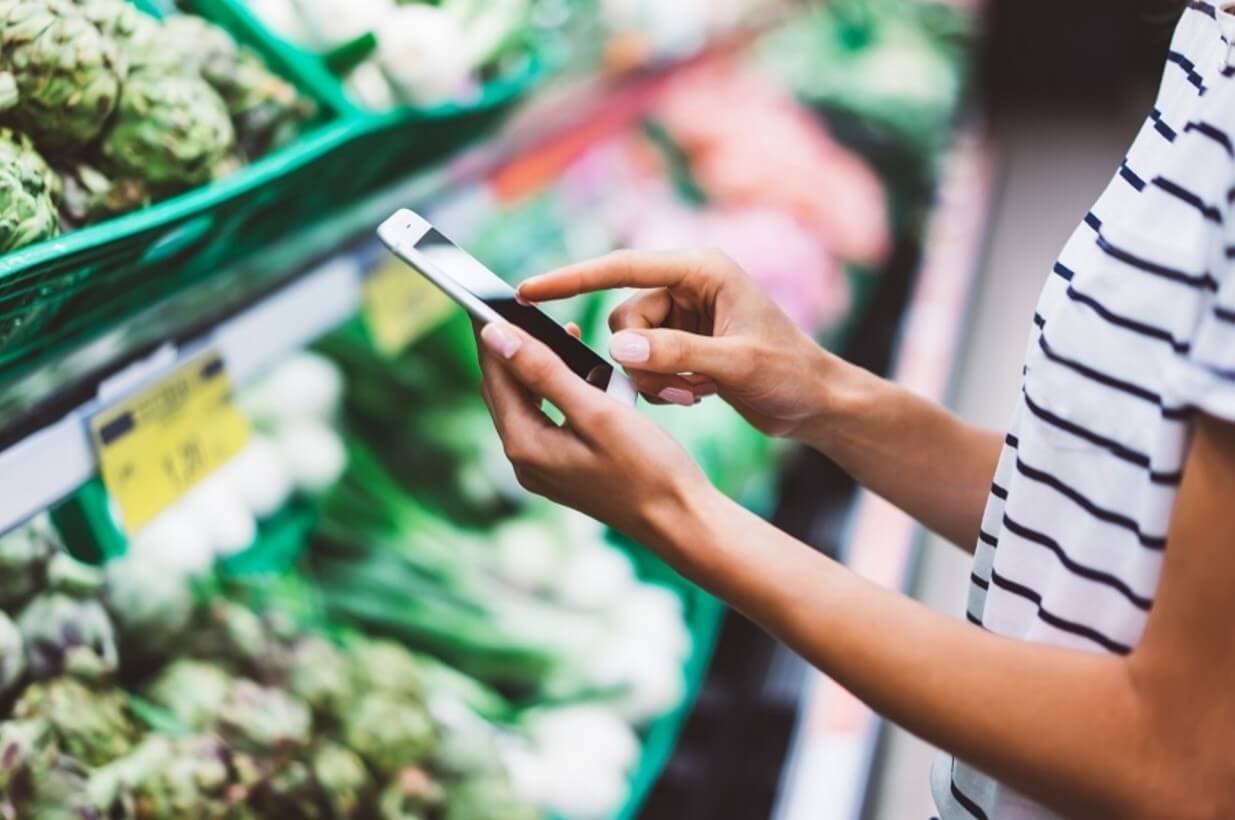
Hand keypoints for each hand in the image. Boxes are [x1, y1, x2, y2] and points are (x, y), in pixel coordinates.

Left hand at [474, 320, 712, 549]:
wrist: (681, 520)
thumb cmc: (648, 468)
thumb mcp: (597, 412)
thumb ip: (544, 372)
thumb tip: (496, 337)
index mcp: (526, 445)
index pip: (495, 374)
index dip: (491, 333)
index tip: (488, 296)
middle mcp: (526, 461)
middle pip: (504, 390)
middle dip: (513, 349)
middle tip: (523, 309)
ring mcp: (544, 470)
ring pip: (527, 404)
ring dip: (540, 369)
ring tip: (563, 336)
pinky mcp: (565, 471)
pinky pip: (549, 421)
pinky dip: (560, 393)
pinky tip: (585, 377)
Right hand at [518, 249, 837, 437]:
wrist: (816, 403)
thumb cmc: (789, 373)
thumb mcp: (735, 364)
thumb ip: (675, 354)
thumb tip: (616, 347)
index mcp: (702, 270)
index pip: (621, 267)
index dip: (571, 278)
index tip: (527, 290)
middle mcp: (688, 286)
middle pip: (623, 317)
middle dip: (639, 359)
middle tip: (680, 387)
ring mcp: (684, 315)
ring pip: (630, 346)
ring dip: (653, 378)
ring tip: (696, 394)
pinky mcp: (683, 342)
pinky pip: (644, 362)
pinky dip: (662, 385)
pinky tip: (698, 395)